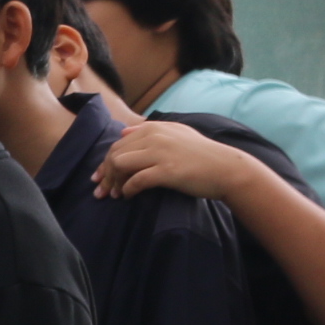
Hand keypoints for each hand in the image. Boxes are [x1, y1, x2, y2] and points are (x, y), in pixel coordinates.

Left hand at [88, 119, 264, 204]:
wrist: (225, 168)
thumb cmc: (201, 154)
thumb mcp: (176, 133)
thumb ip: (150, 130)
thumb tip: (123, 132)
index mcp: (153, 128)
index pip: (118, 144)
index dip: (105, 162)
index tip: (99, 177)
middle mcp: (154, 137)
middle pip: (115, 154)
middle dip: (105, 174)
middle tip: (102, 191)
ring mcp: (160, 153)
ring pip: (120, 165)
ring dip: (113, 182)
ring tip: (115, 195)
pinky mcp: (166, 171)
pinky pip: (136, 180)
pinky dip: (128, 190)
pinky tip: (128, 196)